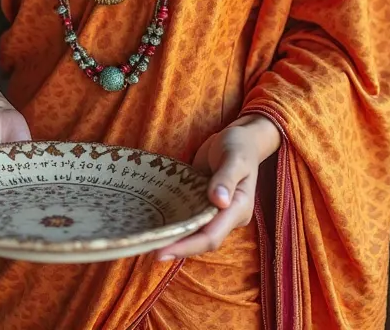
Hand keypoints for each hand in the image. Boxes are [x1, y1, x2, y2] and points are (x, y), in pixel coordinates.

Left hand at [156, 115, 280, 260]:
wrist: (240, 138)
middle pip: (201, 239)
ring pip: (194, 231)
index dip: (188, 246)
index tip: (162, 251)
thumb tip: (218, 201)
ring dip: (174, 238)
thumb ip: (227, 178)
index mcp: (239, 208)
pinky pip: (189, 217)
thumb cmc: (240, 145)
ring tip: (148, 242)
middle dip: (177, 246)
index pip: (212, 236)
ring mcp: (215, 211)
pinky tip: (157, 224)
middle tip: (149, 249)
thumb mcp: (235, 157)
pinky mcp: (203, 203)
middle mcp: (227, 216)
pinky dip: (175, 222)